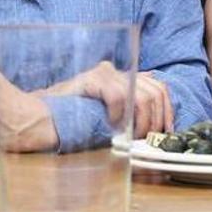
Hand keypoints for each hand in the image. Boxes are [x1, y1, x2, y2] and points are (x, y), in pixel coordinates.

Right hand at [45, 62, 173, 137]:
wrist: (43, 115)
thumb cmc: (72, 118)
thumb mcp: (106, 114)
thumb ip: (126, 110)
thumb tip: (155, 121)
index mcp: (121, 78)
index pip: (158, 88)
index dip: (168, 111)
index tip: (167, 131)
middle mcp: (116, 71)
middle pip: (154, 93)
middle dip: (155, 121)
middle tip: (145, 139)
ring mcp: (105, 73)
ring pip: (141, 97)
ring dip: (140, 123)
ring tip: (129, 135)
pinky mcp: (93, 79)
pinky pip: (119, 97)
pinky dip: (120, 115)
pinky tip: (111, 124)